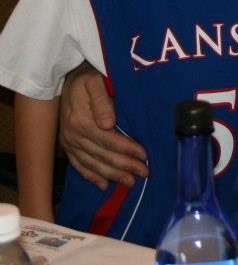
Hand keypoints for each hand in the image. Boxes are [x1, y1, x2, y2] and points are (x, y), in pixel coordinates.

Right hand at [58, 63, 148, 189]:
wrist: (68, 79)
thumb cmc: (87, 78)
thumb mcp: (95, 81)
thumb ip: (102, 101)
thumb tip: (109, 123)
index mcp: (81, 120)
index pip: (108, 140)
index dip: (126, 149)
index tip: (144, 155)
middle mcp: (73, 135)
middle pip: (102, 155)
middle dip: (124, 166)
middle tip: (144, 173)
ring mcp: (69, 142)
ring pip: (91, 164)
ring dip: (111, 175)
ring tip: (130, 182)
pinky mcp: (67, 146)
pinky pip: (78, 165)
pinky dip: (91, 176)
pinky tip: (103, 185)